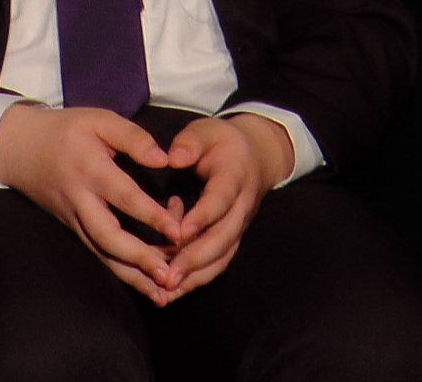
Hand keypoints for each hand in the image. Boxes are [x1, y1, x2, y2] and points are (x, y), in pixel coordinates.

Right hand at [0, 104, 182, 303]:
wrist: (17, 148)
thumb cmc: (64, 130)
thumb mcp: (98, 119)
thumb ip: (132, 137)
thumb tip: (164, 160)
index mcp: (89, 169)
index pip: (123, 196)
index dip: (151, 215)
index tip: (178, 231)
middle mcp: (81, 200)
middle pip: (108, 236)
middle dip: (139, 257)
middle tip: (168, 274)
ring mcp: (74, 218)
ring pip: (102, 253)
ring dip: (131, 275)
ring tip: (161, 294)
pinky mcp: (73, 228)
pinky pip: (97, 253)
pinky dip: (120, 272)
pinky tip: (143, 285)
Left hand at [158, 114, 293, 299]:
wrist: (255, 156)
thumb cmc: (222, 143)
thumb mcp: (206, 130)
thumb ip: (190, 142)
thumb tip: (172, 157)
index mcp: (234, 178)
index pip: (220, 201)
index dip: (202, 217)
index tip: (179, 232)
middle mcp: (240, 208)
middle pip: (222, 238)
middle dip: (195, 258)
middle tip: (168, 275)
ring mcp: (238, 226)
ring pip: (221, 256)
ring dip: (195, 275)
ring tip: (166, 290)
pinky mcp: (231, 238)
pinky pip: (218, 262)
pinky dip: (197, 277)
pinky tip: (173, 289)